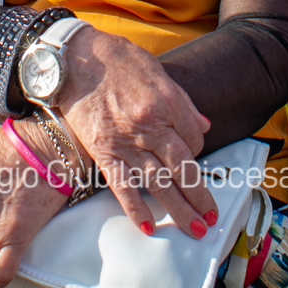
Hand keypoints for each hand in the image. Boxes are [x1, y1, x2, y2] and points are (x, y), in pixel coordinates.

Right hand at [57, 27, 217, 236]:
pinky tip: (149, 227)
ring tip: (194, 229)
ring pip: (159, 183)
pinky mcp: (104, 152)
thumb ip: (182, 102)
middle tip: (212, 217)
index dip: (199, 148)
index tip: (193, 153)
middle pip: (183, 167)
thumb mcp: (158, 72)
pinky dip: (135, 209)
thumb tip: (203, 125)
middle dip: (200, 195)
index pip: (196, 138)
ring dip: (179, 209)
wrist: (75, 58)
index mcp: (167, 103)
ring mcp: (126, 142)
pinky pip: (122, 186)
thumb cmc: (117, 60)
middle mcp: (150, 126)